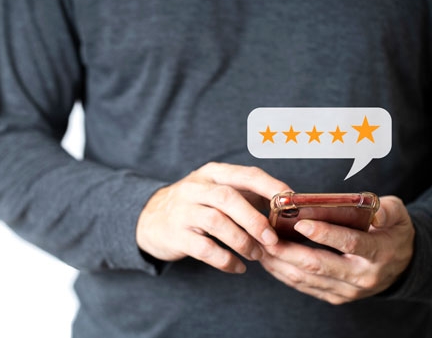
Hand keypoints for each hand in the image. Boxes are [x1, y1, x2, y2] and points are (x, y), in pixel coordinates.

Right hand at [136, 162, 290, 273]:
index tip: (291, 202)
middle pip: (228, 198)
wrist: (149, 219)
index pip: (245, 174)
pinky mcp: (175, 235)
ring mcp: (182, 211)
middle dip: (254, 219)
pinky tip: (238, 267)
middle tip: (272, 239)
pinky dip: (225, 260)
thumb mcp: (215, 191)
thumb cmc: (196, 206)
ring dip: (241, 241)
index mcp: (212, 173)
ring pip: (216, 221)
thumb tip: (288, 213)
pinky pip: (204, 248)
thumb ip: (246, 197)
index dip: (270, 187)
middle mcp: (195, 188)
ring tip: (256, 255)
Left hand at [259, 196, 414, 303]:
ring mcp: (348, 290)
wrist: (401, 264)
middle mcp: (362, 276)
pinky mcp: (335, 297)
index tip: (300, 223)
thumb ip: (386, 210)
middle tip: (266, 236)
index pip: (349, 243)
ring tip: (260, 245)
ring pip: (306, 278)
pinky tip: (269, 259)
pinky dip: (283, 273)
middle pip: (318, 265)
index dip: (324, 234)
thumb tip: (373, 212)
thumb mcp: (398, 214)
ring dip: (279, 263)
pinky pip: (304, 286)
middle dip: (288, 250)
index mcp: (378, 252)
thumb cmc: (392, 231)